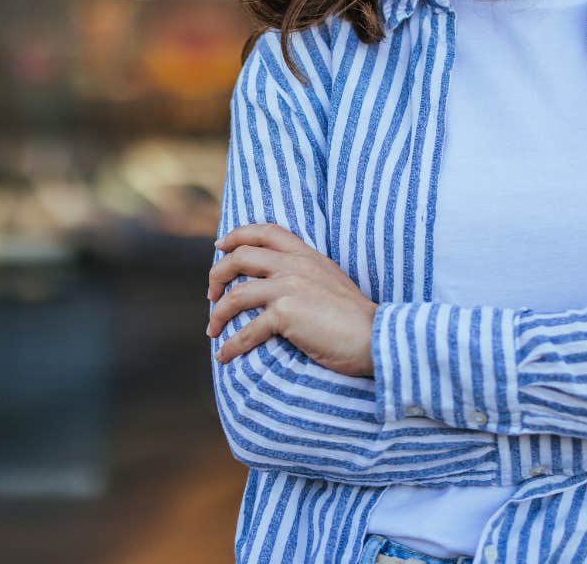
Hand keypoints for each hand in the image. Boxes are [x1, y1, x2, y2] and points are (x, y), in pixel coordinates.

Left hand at [206, 223, 376, 376]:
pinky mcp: (285, 314)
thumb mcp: (331, 281)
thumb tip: (282, 284)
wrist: (375, 337)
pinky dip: (231, 345)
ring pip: (235, 294)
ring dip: (217, 314)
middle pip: (240, 257)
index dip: (237, 235)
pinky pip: (246, 330)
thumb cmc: (356, 318)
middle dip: (217, 275)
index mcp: (307, 255)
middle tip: (212, 294)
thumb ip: (306, 274)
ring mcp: (288, 288)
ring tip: (212, 330)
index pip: (266, 231)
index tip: (221, 246)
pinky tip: (225, 355)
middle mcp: (295, 265)